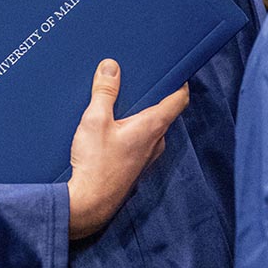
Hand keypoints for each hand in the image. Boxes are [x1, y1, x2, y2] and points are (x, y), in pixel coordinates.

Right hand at [66, 59, 187, 239]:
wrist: (89, 202)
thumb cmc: (96, 162)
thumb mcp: (95, 119)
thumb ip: (104, 92)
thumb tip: (112, 66)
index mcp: (153, 126)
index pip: (178, 99)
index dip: (179, 82)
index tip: (173, 68)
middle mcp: (157, 141)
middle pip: (162, 111)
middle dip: (151, 95)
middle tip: (134, 78)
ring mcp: (148, 156)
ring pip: (150, 127)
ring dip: (138, 113)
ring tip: (117, 100)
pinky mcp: (135, 165)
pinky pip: (140, 140)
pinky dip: (130, 128)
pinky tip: (109, 126)